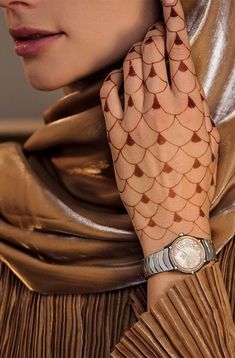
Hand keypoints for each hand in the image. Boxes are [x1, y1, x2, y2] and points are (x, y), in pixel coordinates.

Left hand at [100, 0, 219, 255]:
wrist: (170, 217)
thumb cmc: (195, 183)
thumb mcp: (207, 141)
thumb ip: (196, 109)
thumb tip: (185, 89)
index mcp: (188, 107)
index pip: (178, 52)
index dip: (172, 21)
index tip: (166, 2)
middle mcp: (159, 108)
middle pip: (151, 56)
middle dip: (153, 37)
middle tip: (154, 33)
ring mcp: (133, 121)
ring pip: (129, 71)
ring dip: (134, 55)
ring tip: (139, 51)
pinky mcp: (115, 136)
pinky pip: (108, 97)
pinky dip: (111, 80)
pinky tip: (116, 76)